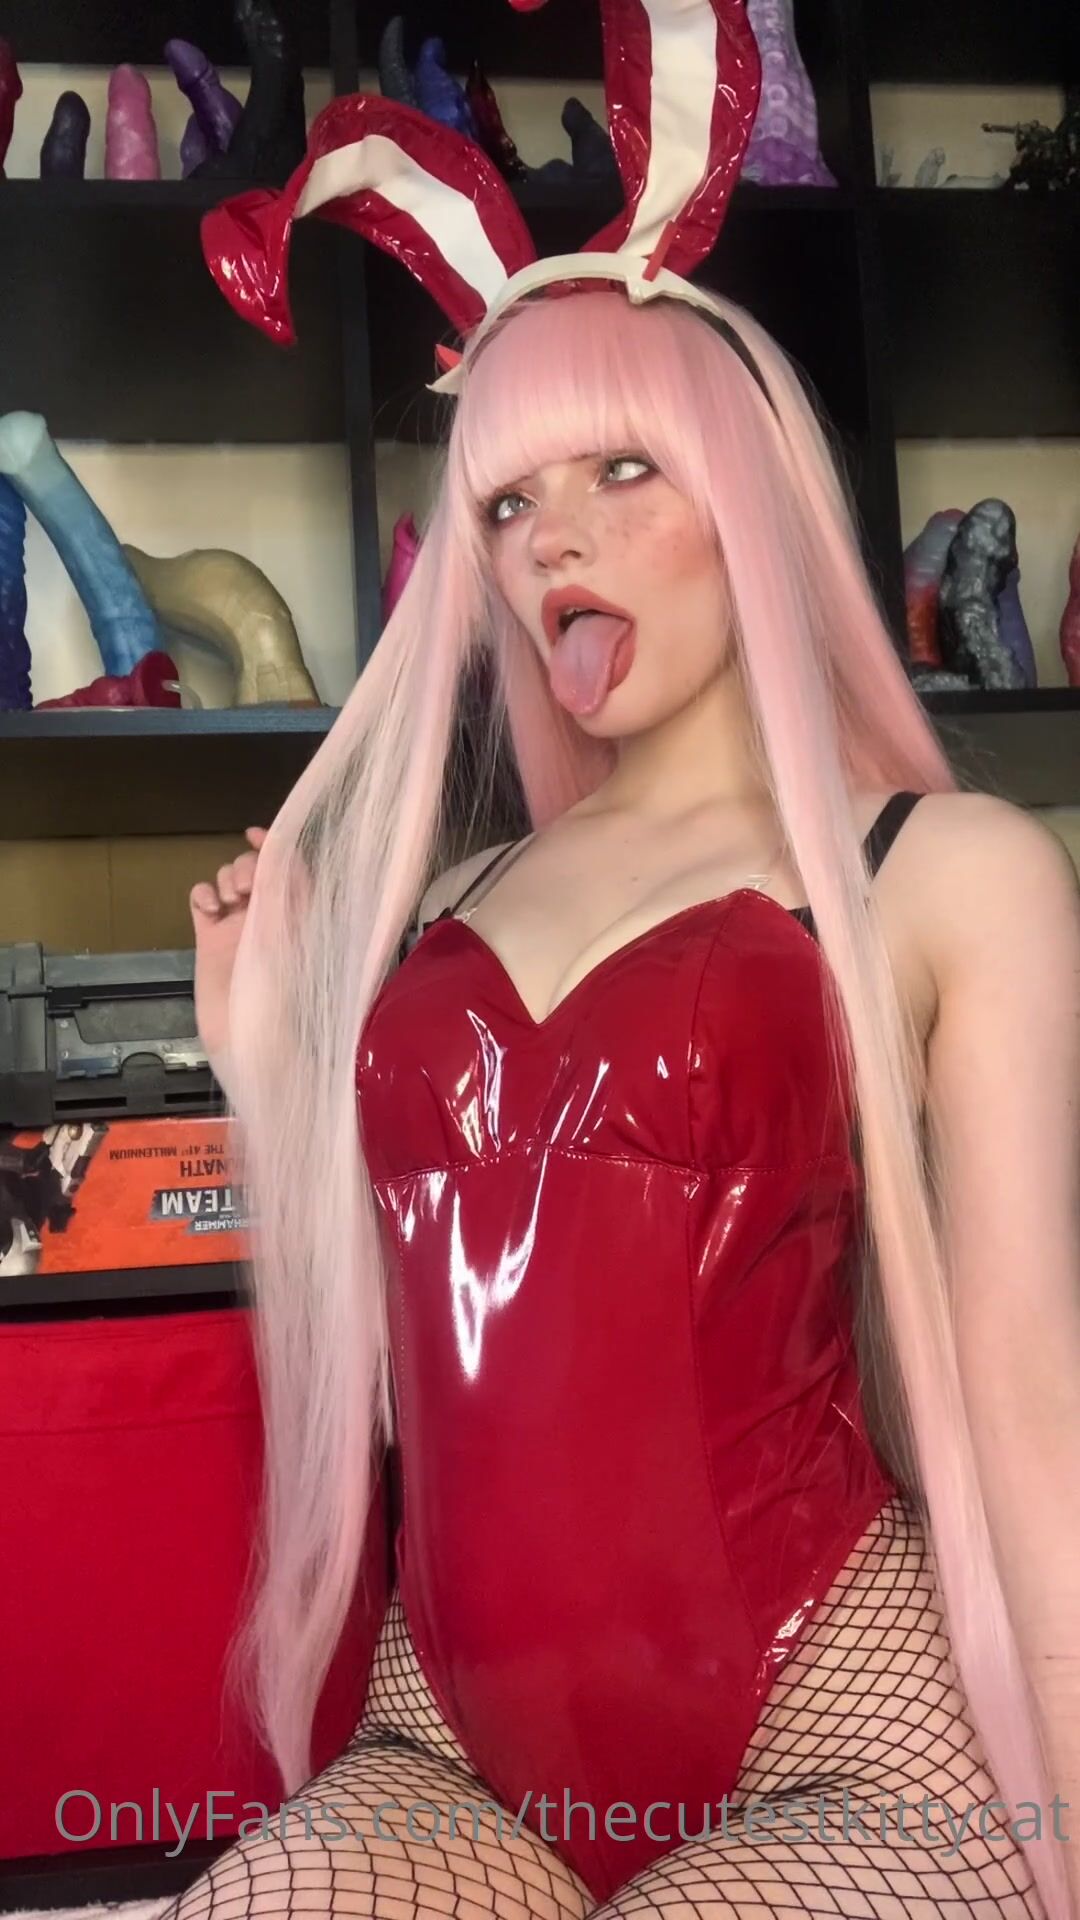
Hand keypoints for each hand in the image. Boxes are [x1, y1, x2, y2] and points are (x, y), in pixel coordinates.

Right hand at [190, 826, 267, 1087]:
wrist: (246, 1039)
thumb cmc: (276, 997)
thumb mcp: (285, 938)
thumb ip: (281, 894)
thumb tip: (276, 851)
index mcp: (296, 915)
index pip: (289, 867)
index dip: (275, 846)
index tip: (255, 835)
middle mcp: (268, 916)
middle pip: (254, 868)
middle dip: (246, 865)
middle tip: (243, 890)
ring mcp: (237, 927)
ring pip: (226, 879)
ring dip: (224, 879)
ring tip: (227, 903)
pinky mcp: (209, 939)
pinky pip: (201, 900)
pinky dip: (202, 895)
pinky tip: (207, 910)